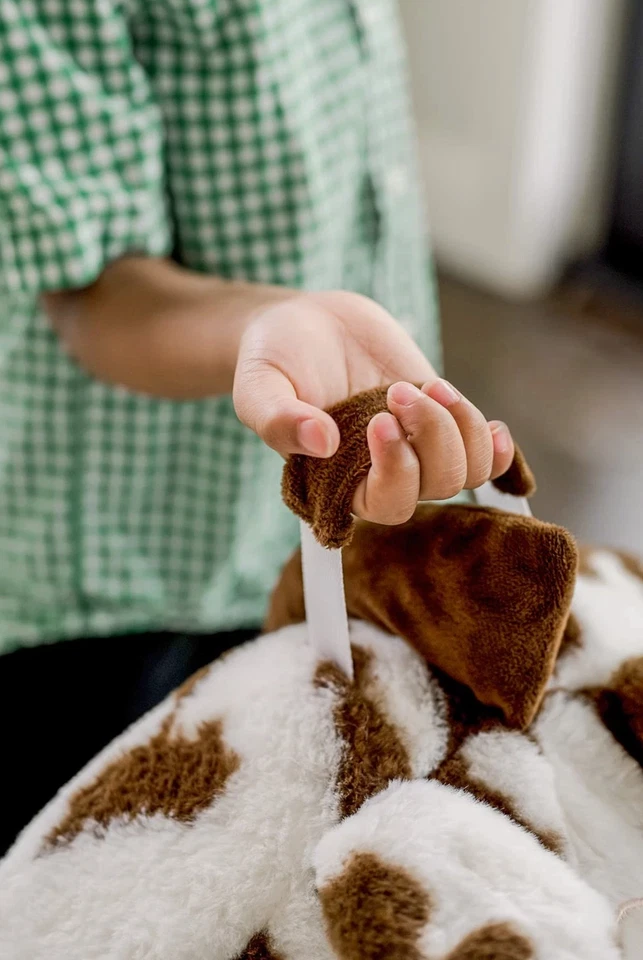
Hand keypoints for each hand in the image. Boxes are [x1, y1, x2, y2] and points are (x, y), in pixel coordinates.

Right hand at [233, 290, 513, 523]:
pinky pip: (485, 454)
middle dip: (432, 437)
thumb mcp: (258, 386)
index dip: (396, 472)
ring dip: (461, 428)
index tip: (379, 419)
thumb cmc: (273, 358)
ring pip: (467, 470)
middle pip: (436, 487)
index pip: (384, 505)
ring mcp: (417, 447)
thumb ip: (277, 419)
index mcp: (338, 480)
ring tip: (430, 386)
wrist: (303, 321)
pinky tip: (494, 425)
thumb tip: (321, 443)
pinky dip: (496, 446)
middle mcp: (381, 472)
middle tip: (398, 391)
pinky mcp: (440, 419)